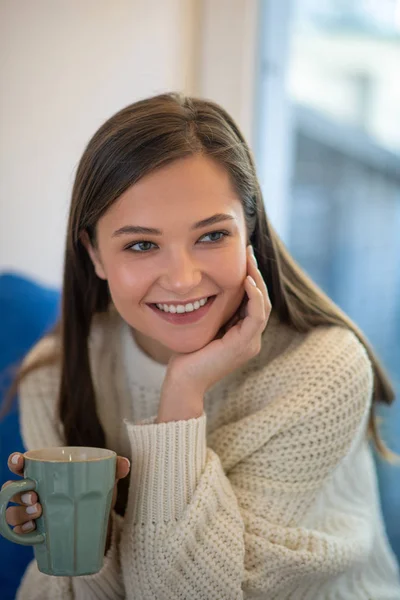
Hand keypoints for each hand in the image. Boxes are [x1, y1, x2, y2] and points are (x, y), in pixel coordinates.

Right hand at [2, 452, 129, 554]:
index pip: (23, 464)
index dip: (16, 461)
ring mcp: (32, 511)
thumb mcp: (105, 479)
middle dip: (19, 492)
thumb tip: (125, 464)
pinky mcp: (35, 530)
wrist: (98, 522)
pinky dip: (21, 531)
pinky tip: (32, 532)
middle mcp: (34, 489)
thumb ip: (115, 469)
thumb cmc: (95, 492)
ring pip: (14, 509)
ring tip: (38, 515)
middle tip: (36, 498)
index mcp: (46, 472)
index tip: (19, 462)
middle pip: (14, 487)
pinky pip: (18, 531)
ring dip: (20, 512)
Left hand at [164, 245, 270, 394]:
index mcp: (243, 334)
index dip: (251, 278)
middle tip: (249, 250)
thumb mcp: (204, 326)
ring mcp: (250, 343)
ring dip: (257, 280)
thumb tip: (209, 286)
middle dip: (256, 273)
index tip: (244, 256)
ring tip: (249, 260)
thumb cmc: (188, 355)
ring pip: (263, 305)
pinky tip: (247, 281)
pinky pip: (257, 316)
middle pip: (262, 300)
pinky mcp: (244, 345)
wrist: (184, 380)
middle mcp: (251, 339)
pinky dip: (254, 297)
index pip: (254, 301)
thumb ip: (214, 312)